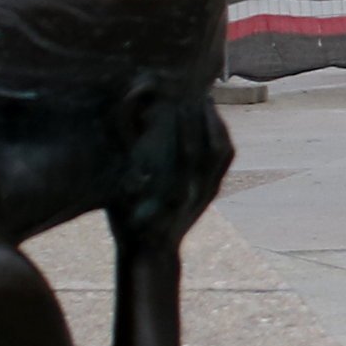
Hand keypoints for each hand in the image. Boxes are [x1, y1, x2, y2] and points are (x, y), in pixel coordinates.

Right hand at [109, 95, 231, 253]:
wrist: (153, 253)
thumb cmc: (128, 222)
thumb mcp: (120, 200)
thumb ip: (125, 174)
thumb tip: (123, 142)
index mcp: (174, 195)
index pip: (189, 156)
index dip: (187, 128)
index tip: (180, 102)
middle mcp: (197, 193)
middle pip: (212, 150)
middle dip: (207, 119)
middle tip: (199, 92)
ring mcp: (208, 192)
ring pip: (223, 154)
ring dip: (217, 124)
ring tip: (207, 102)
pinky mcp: (212, 192)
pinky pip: (224, 160)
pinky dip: (221, 137)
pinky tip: (213, 122)